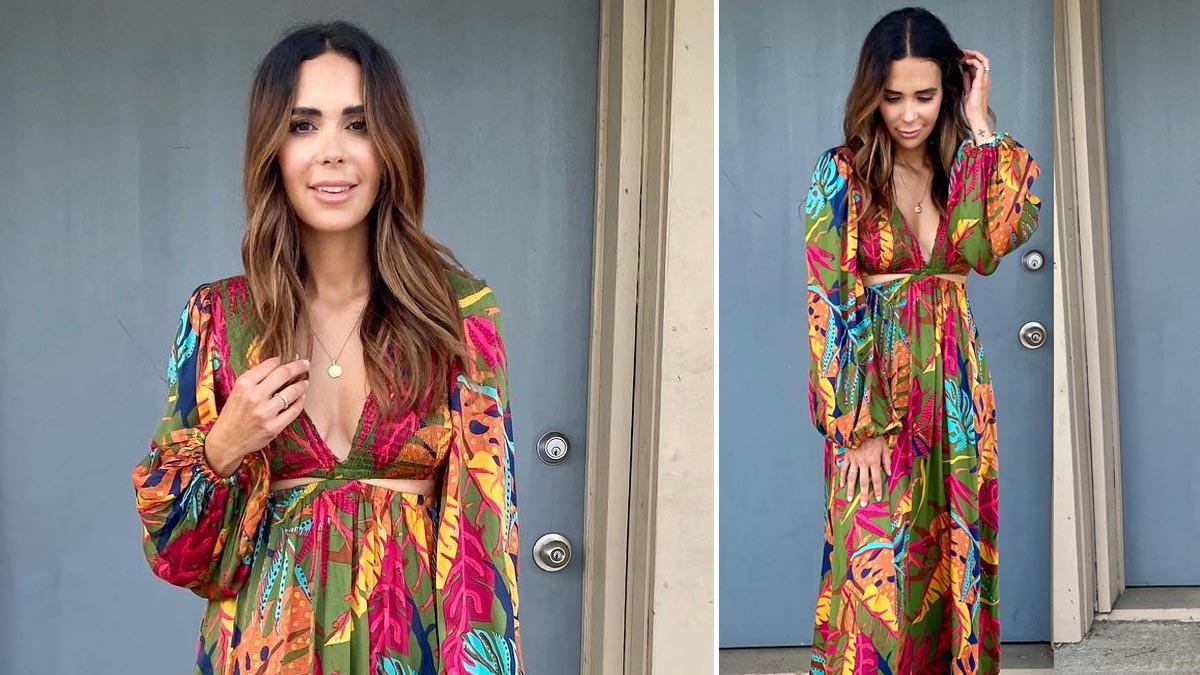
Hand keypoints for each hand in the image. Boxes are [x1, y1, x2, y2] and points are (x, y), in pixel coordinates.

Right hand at [205, 356, 310, 475]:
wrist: (226, 441)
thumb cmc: (232, 414)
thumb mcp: (237, 391)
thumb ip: (255, 379)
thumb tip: (277, 364)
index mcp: (244, 384)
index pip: (269, 365)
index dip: (281, 360)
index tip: (288, 359)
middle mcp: (254, 396)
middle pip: (283, 374)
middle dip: (298, 366)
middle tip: (305, 364)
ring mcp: (265, 412)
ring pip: (292, 392)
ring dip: (302, 385)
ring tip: (304, 382)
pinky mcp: (274, 427)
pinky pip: (294, 410)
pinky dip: (300, 401)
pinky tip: (301, 397)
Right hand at [839, 435, 891, 505]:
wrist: (860, 425)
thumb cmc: (874, 435)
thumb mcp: (884, 446)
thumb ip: (886, 460)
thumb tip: (889, 473)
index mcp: (874, 461)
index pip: (876, 479)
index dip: (877, 490)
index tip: (877, 498)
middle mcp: (863, 463)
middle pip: (863, 482)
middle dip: (863, 494)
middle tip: (863, 504)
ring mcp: (854, 460)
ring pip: (852, 477)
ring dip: (851, 489)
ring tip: (849, 498)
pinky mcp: (847, 456)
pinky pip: (844, 468)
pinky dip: (843, 477)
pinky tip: (842, 484)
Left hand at [960, 48, 991, 135]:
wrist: (976, 116)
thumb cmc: (972, 107)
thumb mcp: (967, 90)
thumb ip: (967, 81)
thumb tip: (964, 72)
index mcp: (982, 80)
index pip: (980, 64)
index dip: (971, 58)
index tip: (961, 57)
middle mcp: (985, 78)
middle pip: (983, 59)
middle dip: (973, 53)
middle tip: (962, 52)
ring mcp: (985, 80)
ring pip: (984, 60)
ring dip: (973, 55)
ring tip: (963, 55)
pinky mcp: (981, 82)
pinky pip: (980, 67)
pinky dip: (973, 61)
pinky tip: (965, 62)